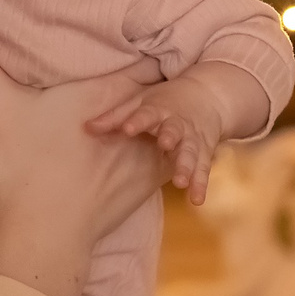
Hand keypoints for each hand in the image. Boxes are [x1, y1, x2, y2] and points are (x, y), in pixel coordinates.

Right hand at [0, 7, 165, 295]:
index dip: (151, 39)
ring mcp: (150, 153)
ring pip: (175, 120)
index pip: (152, 50)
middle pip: (167, 83)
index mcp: (111, 89)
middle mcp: (142, 117)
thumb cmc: (21, 166)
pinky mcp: (150, 183)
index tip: (142, 28)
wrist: (44, 235)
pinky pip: (175, 153)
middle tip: (154, 57)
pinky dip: (171, 144)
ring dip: (168, 112)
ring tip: (164, 99)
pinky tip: (161, 141)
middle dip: (159, 74)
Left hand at [91, 79, 223, 205]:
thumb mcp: (140, 102)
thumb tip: (86, 128)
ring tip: (180, 182)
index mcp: (159, 109)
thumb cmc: (165, 101)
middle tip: (164, 145)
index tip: (127, 128)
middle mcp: (178, 124)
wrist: (208, 95)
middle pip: (174, 131)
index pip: (147, 113)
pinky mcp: (204, 152)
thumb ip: (115, 117)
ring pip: (190, 153)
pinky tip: (196, 200)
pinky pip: (203, 170)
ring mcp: (192, 139)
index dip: (137, 120)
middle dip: (170, 138)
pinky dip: (200, 184)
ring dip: (186, 166)